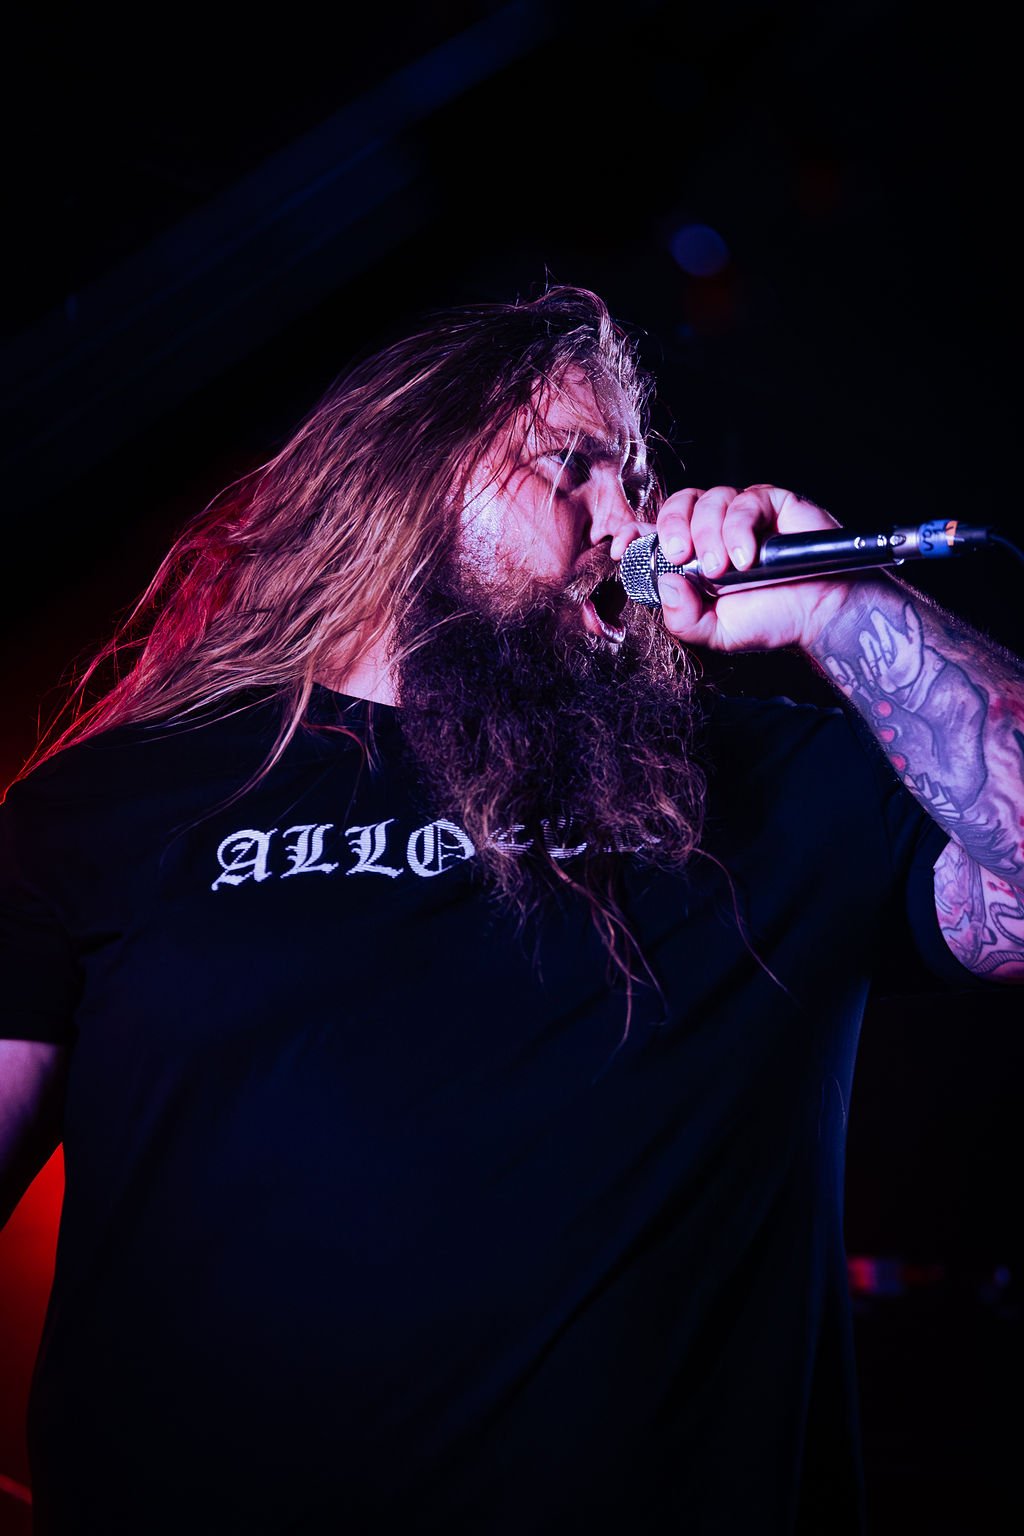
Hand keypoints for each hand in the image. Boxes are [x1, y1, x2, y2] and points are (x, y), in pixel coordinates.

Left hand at [651, 483, 848, 652]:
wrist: (820, 615)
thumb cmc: (771, 619)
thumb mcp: (716, 631)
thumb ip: (684, 618)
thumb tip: (665, 584)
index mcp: (690, 555)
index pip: (652, 533)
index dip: (633, 534)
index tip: (622, 549)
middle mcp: (711, 529)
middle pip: (677, 506)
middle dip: (672, 528)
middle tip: (681, 556)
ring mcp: (740, 512)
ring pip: (708, 500)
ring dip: (710, 534)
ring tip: (725, 568)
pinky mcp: (770, 502)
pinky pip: (745, 500)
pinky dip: (739, 529)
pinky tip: (746, 557)